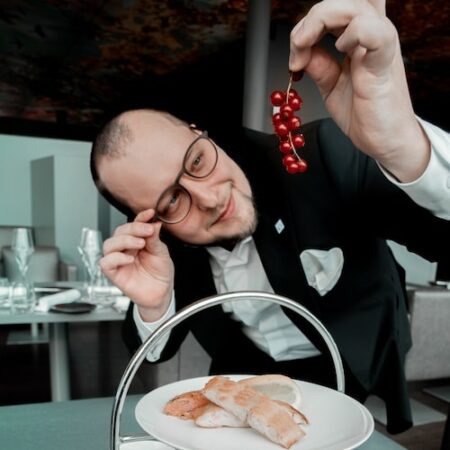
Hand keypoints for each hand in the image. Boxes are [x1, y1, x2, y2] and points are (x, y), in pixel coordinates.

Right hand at [100, 209, 173, 321]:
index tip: (150, 213)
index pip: (134, 225)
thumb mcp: (162, 253)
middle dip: (133, 228)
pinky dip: (116, 258)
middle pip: (119, 232)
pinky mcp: (114, 274)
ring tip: (140, 244)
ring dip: (124, 241)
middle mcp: (125, 249)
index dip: (140, 218)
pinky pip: (106, 263)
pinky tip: (130, 259)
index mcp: (137, 241)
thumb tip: (154, 223)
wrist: (161, 294)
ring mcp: (119, 260)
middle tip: (147, 231)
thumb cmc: (160, 273)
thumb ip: (155, 239)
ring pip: (109, 244)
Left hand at [289, 0, 429, 181]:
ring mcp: (381, 47)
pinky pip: (375, 32)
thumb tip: (300, 51)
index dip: (312, 20)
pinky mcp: (384, 65)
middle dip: (314, 16)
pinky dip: (353, 33)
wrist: (386, 141)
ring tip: (307, 46)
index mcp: (360, 39)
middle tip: (298, 44)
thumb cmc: (365, 113)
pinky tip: (341, 49)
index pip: (339, 7)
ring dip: (323, 19)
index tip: (296, 52)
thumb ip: (318, 64)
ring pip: (357, 5)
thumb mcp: (331, 86)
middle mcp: (372, 36)